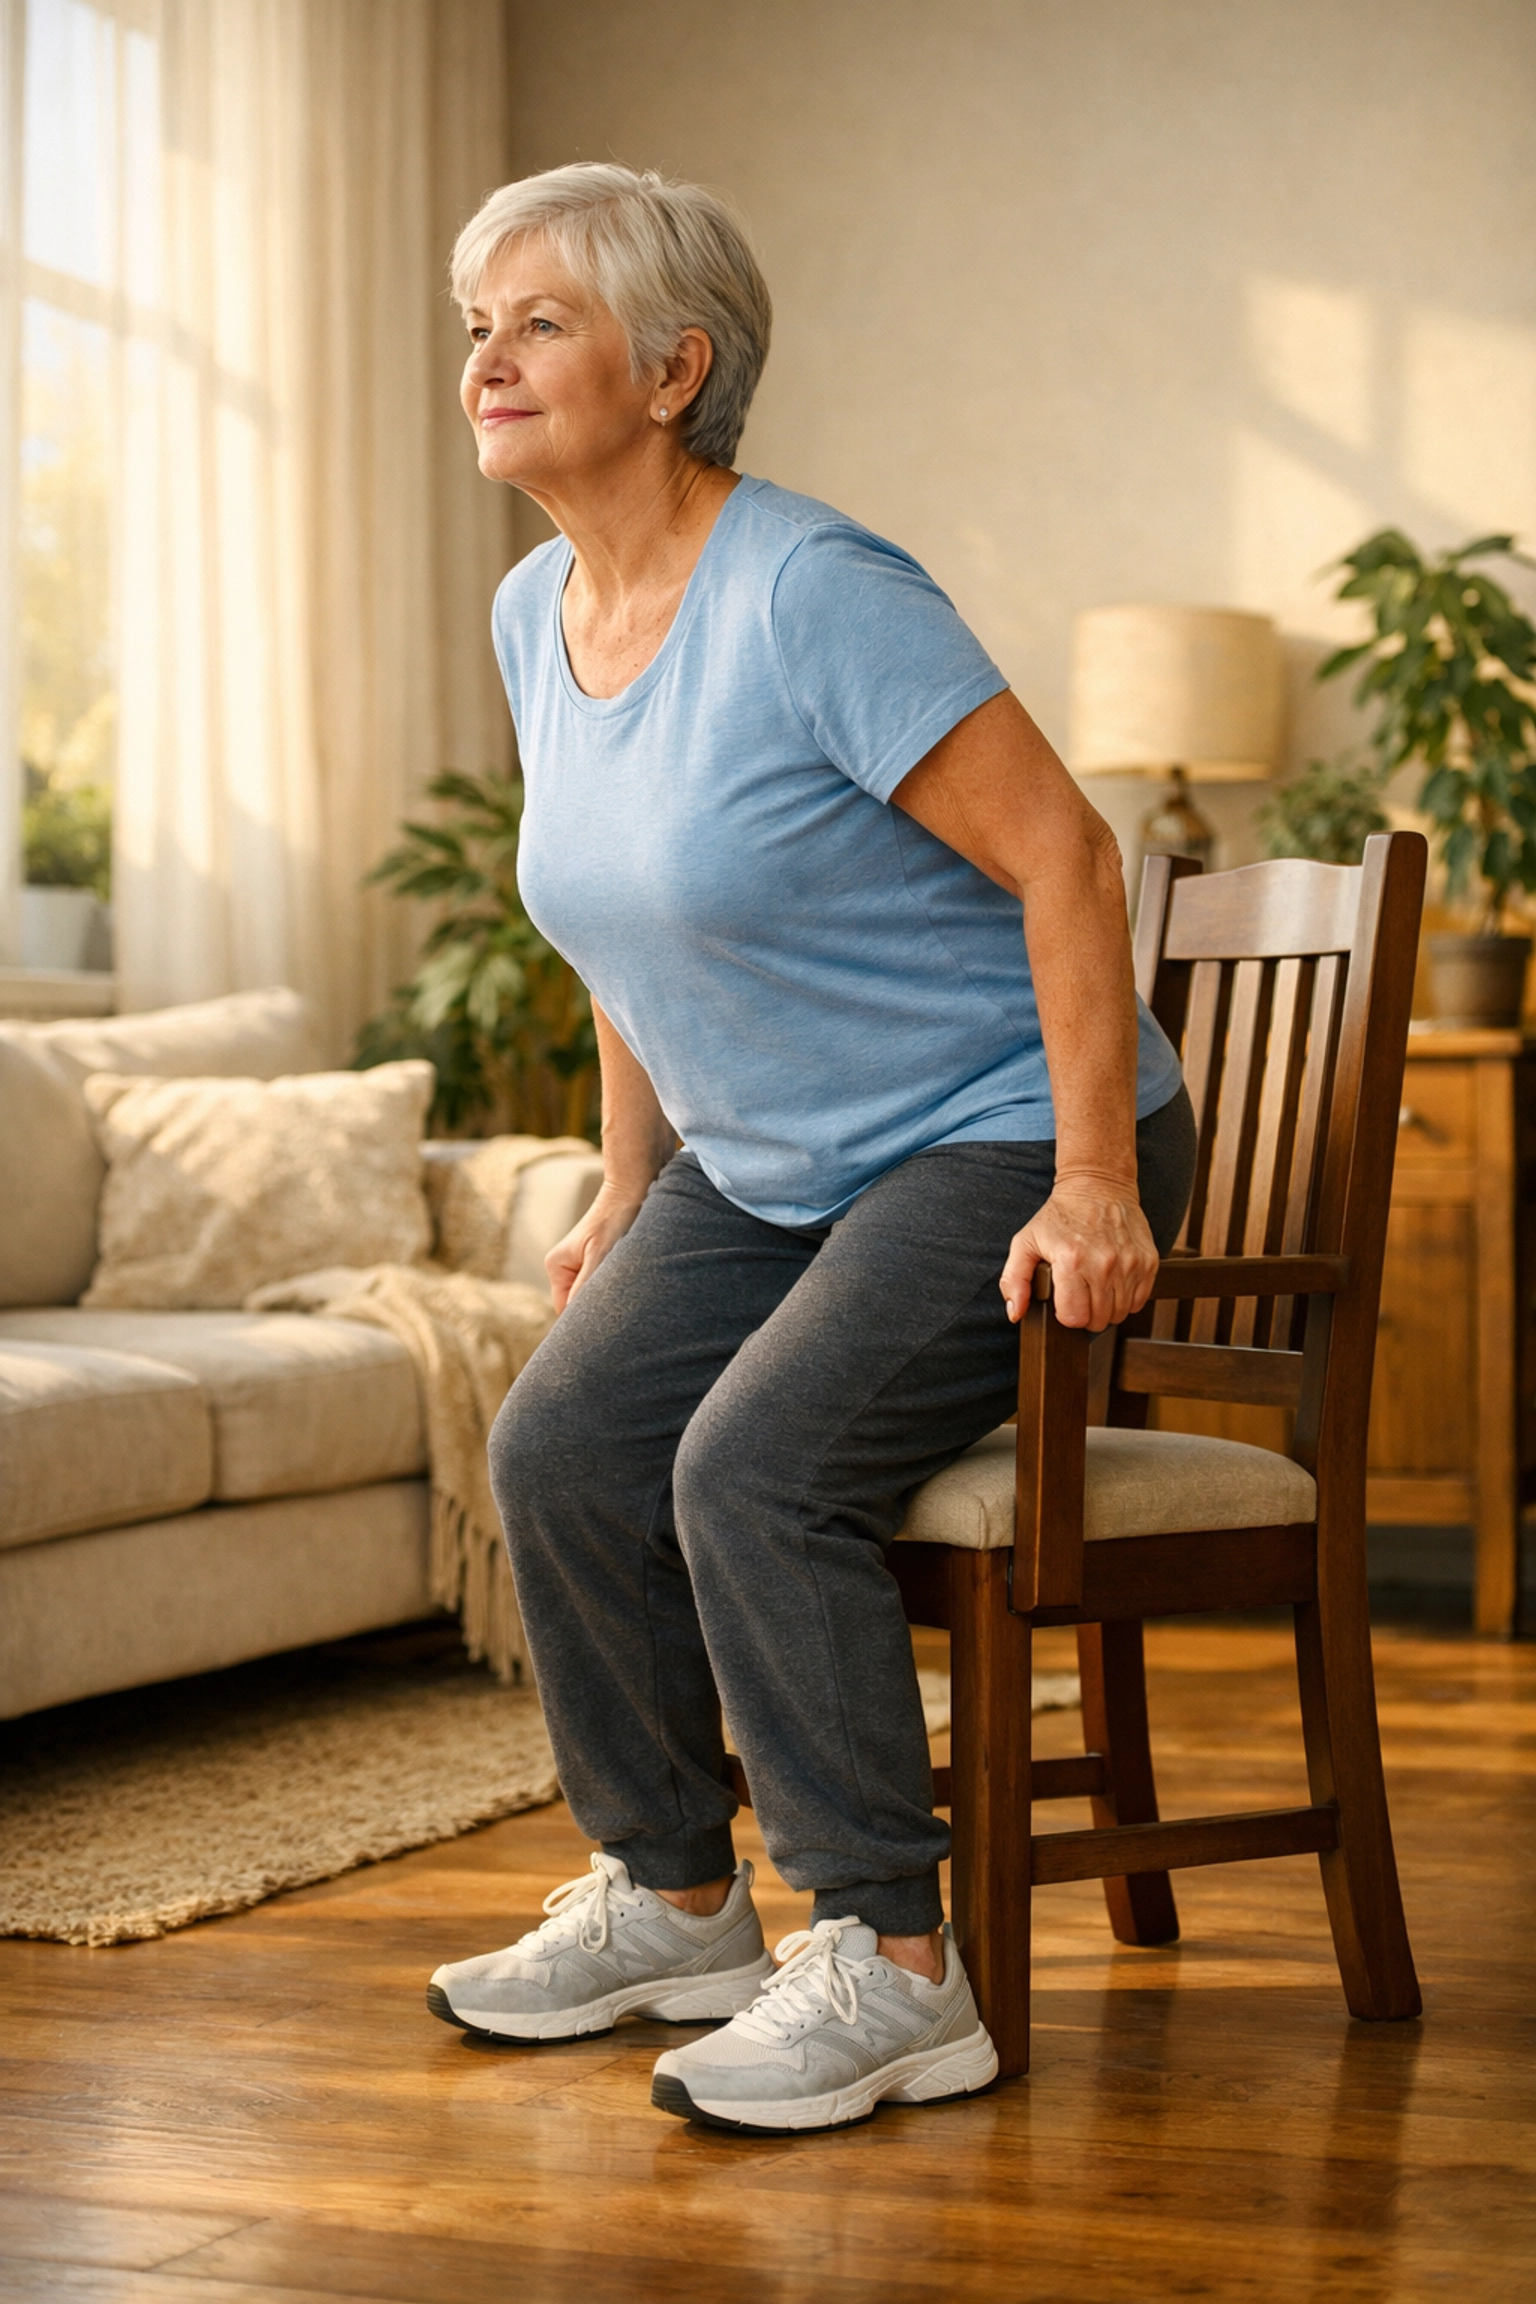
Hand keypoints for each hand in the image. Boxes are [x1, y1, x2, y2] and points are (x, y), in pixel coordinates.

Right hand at [546, 1182, 645, 1312]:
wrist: (629, 1193)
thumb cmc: (614, 1220)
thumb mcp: (599, 1256)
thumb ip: (585, 1286)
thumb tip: (574, 1318)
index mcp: (556, 1266)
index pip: (564, 1309)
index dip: (580, 1322)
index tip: (602, 1331)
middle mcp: (564, 1268)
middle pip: (576, 1304)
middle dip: (594, 1311)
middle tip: (618, 1318)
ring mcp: (579, 1266)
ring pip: (591, 1296)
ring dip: (606, 1298)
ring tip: (625, 1295)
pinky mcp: (595, 1264)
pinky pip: (601, 1287)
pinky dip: (612, 1289)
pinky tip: (628, 1288)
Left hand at [1000, 1180, 1158, 1331]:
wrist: (1098, 1185)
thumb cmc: (1059, 1215)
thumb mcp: (1025, 1242)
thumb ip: (1014, 1279)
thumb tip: (1016, 1313)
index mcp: (1072, 1261)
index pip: (1074, 1317)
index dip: (1066, 1315)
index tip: (1064, 1301)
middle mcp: (1104, 1264)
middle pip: (1098, 1320)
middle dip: (1086, 1315)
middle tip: (1080, 1296)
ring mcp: (1130, 1264)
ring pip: (1120, 1314)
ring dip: (1106, 1309)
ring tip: (1096, 1289)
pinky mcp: (1148, 1261)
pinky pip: (1139, 1301)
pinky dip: (1126, 1300)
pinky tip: (1113, 1284)